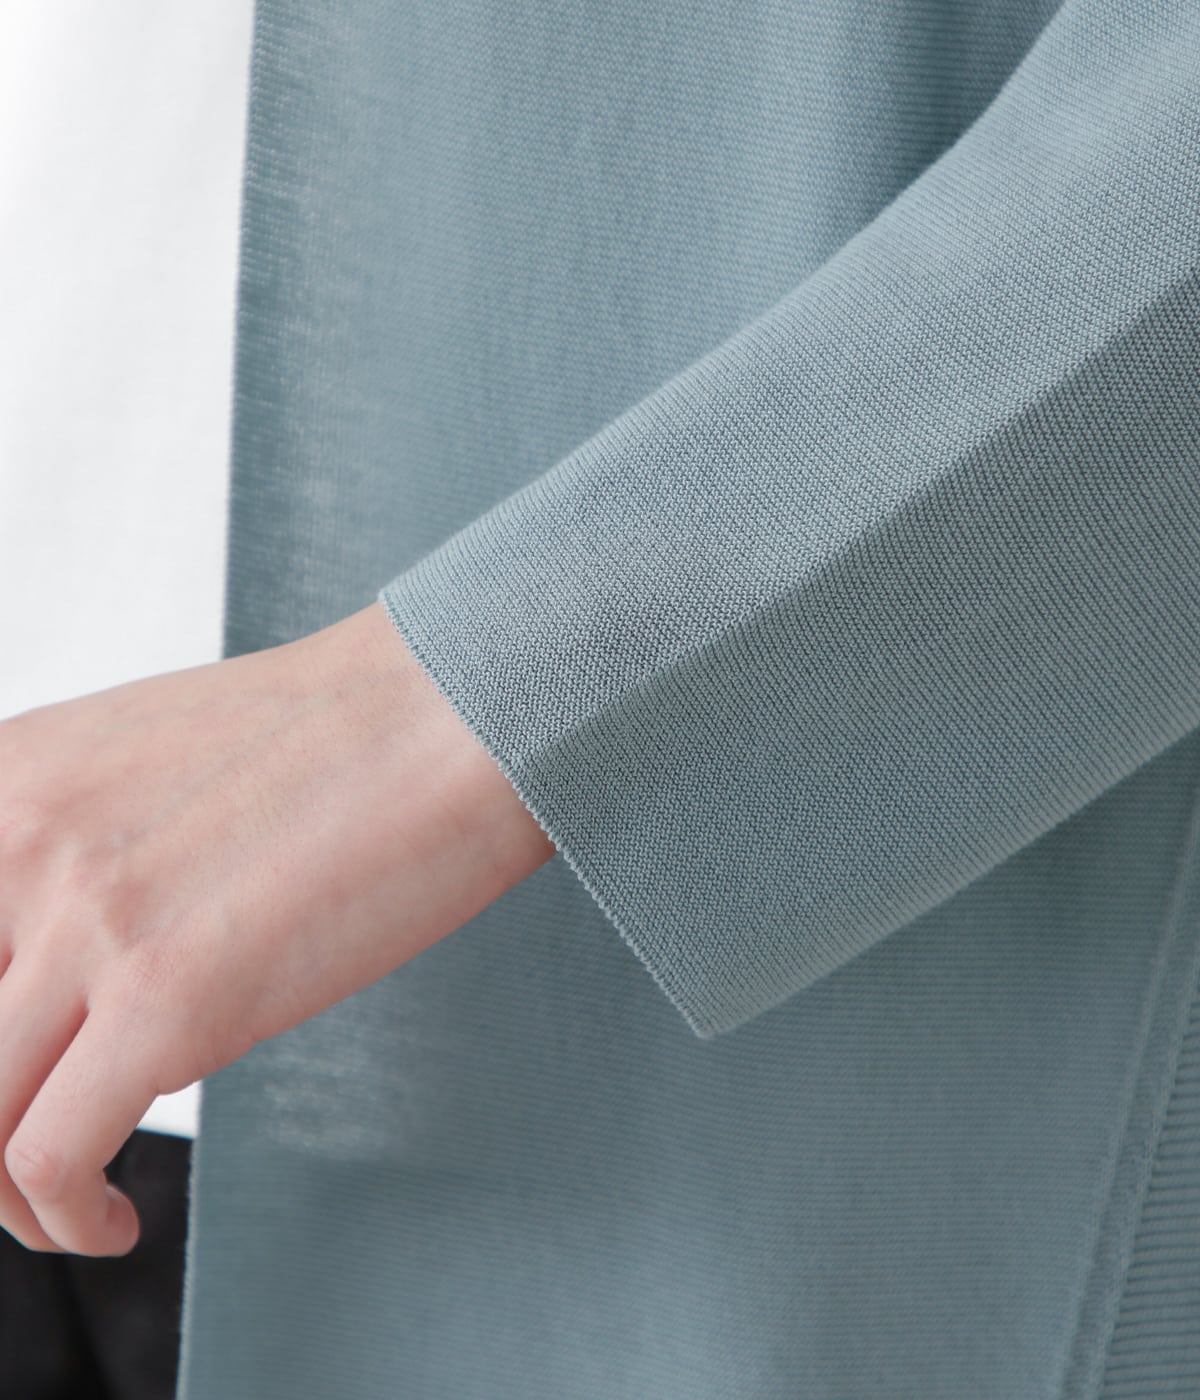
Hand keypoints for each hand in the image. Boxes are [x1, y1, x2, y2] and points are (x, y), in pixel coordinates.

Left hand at [0, 602, 554, 1255]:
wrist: (450, 718)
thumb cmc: (336, 739)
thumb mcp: (144, 762)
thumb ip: (65, 852)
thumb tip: (43, 970)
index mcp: (4, 778)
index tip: (9, 1078)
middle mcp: (18, 842)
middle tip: (24, 1152)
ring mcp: (91, 919)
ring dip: (8, 1199)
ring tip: (70, 1206)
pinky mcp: (171, 996)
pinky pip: (47, 1159)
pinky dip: (63, 1218)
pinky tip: (113, 1219)